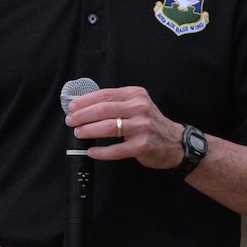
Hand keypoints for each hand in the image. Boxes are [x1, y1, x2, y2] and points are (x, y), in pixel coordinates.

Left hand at [64, 85, 185, 170]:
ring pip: (109, 127)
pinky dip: (101, 151)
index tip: (72, 106)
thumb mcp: (136, 105)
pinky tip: (92, 151)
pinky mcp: (142, 145)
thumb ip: (116, 103)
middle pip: (104, 110)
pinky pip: (117, 149)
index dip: (85, 101)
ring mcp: (142, 127)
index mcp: (135, 95)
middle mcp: (139, 108)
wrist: (175, 142)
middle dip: (83, 115)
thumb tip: (85, 106)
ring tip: (79, 133)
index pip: (105, 95)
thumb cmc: (150, 123)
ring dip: (89, 130)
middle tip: (71, 121)